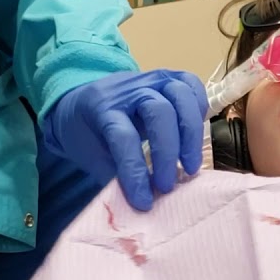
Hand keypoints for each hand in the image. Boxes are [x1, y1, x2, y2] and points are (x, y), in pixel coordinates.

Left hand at [42, 69, 207, 210]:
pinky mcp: (169, 77)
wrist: (79, 101)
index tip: (144, 201)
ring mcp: (151, 79)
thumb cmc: (87, 133)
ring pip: (182, 94)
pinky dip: (200, 110)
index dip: (136, 171)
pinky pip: (192, 85)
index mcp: (101, 107)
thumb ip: (117, 174)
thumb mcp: (91, 156)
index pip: (124, 137)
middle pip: (159, 111)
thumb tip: (146, 200)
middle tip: (168, 185)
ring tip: (191, 165)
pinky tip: (195, 137)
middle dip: (168, 152)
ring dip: (192, 133)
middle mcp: (128, 88)